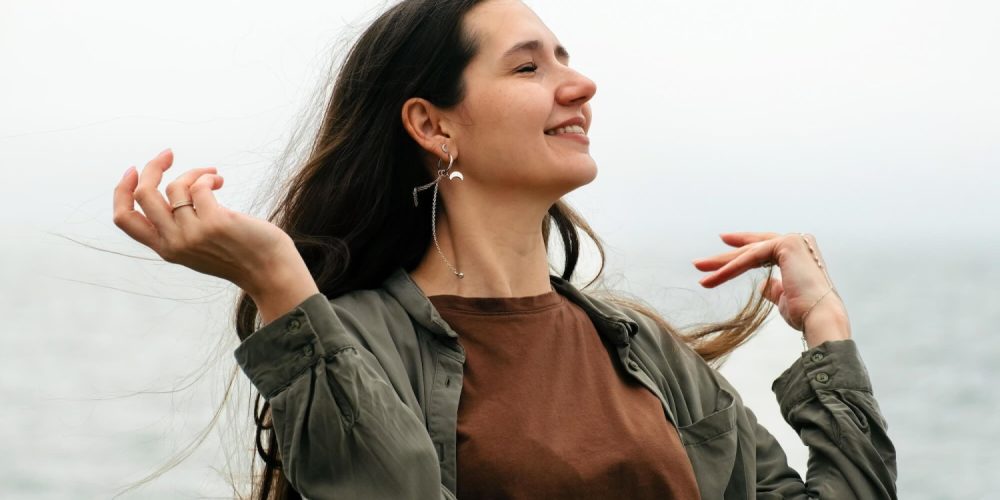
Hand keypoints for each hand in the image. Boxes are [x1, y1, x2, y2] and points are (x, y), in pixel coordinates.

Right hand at [112, 148, 316, 306]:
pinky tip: (220, 181)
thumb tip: (171, 191)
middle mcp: (174, 243)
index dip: (122, 190)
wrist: (268, 270)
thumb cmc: (238, 254)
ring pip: (176, 186)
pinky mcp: (214, 222)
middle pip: (143, 195)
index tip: (134, 169)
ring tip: (213, 177)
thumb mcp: (197, 248)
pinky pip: (200, 186)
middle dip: (152, 168)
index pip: (124, 219)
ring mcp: (193, 233)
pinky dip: (208, 177)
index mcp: (165, 249)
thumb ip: (178, 228)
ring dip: (195, 172)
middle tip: (167, 155)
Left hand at [692, 232, 850, 346]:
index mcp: (800, 252)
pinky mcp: (786, 245)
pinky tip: (714, 277)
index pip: (765, 246)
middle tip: (701, 261)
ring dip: (722, 263)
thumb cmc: (805, 314)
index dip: (743, 246)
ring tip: (699, 269)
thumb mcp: (784, 298)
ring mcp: (794, 240)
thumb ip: (774, 288)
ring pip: (749, 253)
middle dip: (726, 255)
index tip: (724, 243)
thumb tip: (763, 284)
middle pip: (753, 248)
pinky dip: (730, 269)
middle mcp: (799, 241)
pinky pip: (750, 258)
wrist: (820, 318)